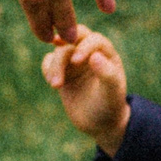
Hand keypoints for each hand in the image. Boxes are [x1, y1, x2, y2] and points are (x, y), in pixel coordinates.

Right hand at [41, 29, 129, 152]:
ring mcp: (73, 60)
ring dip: (54, 65)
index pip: (94, 39)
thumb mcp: (112, 92)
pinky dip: (47, 69)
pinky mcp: (61, 70)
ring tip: (56, 86)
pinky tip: (54, 84)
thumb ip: (107, 74)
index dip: (84, 47)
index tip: (76, 61)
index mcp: (106, 52)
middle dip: (64, 46)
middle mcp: (90, 52)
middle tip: (55, 47)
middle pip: (73, 37)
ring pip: (58, 50)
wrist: (99, 124)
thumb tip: (95, 56)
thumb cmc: (110, 106)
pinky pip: (48, 61)